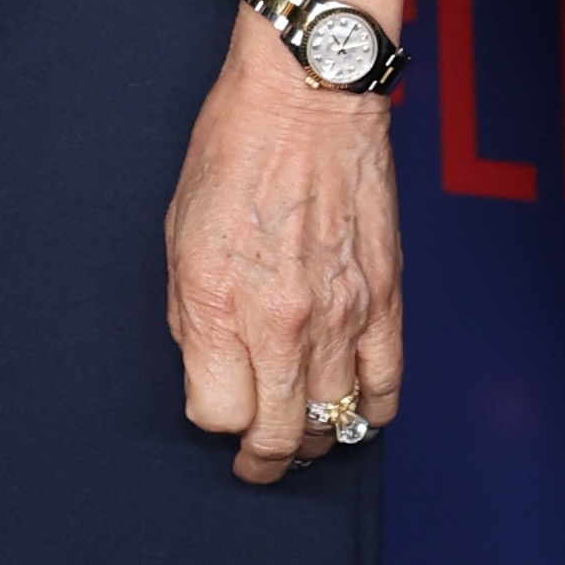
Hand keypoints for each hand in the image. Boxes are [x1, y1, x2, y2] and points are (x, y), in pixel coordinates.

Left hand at [166, 21, 403, 480]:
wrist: (308, 97)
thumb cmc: (233, 150)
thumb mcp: (178, 233)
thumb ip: (190, 311)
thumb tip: (208, 364)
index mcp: (216, 303)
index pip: (216, 415)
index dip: (212, 419)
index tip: (214, 407)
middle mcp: (280, 321)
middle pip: (276, 435)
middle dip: (260, 460)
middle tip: (254, 466)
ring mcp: (340, 314)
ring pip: (332, 420)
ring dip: (313, 438)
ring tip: (300, 436)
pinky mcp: (385, 299)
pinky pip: (386, 387)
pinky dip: (369, 411)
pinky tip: (352, 408)